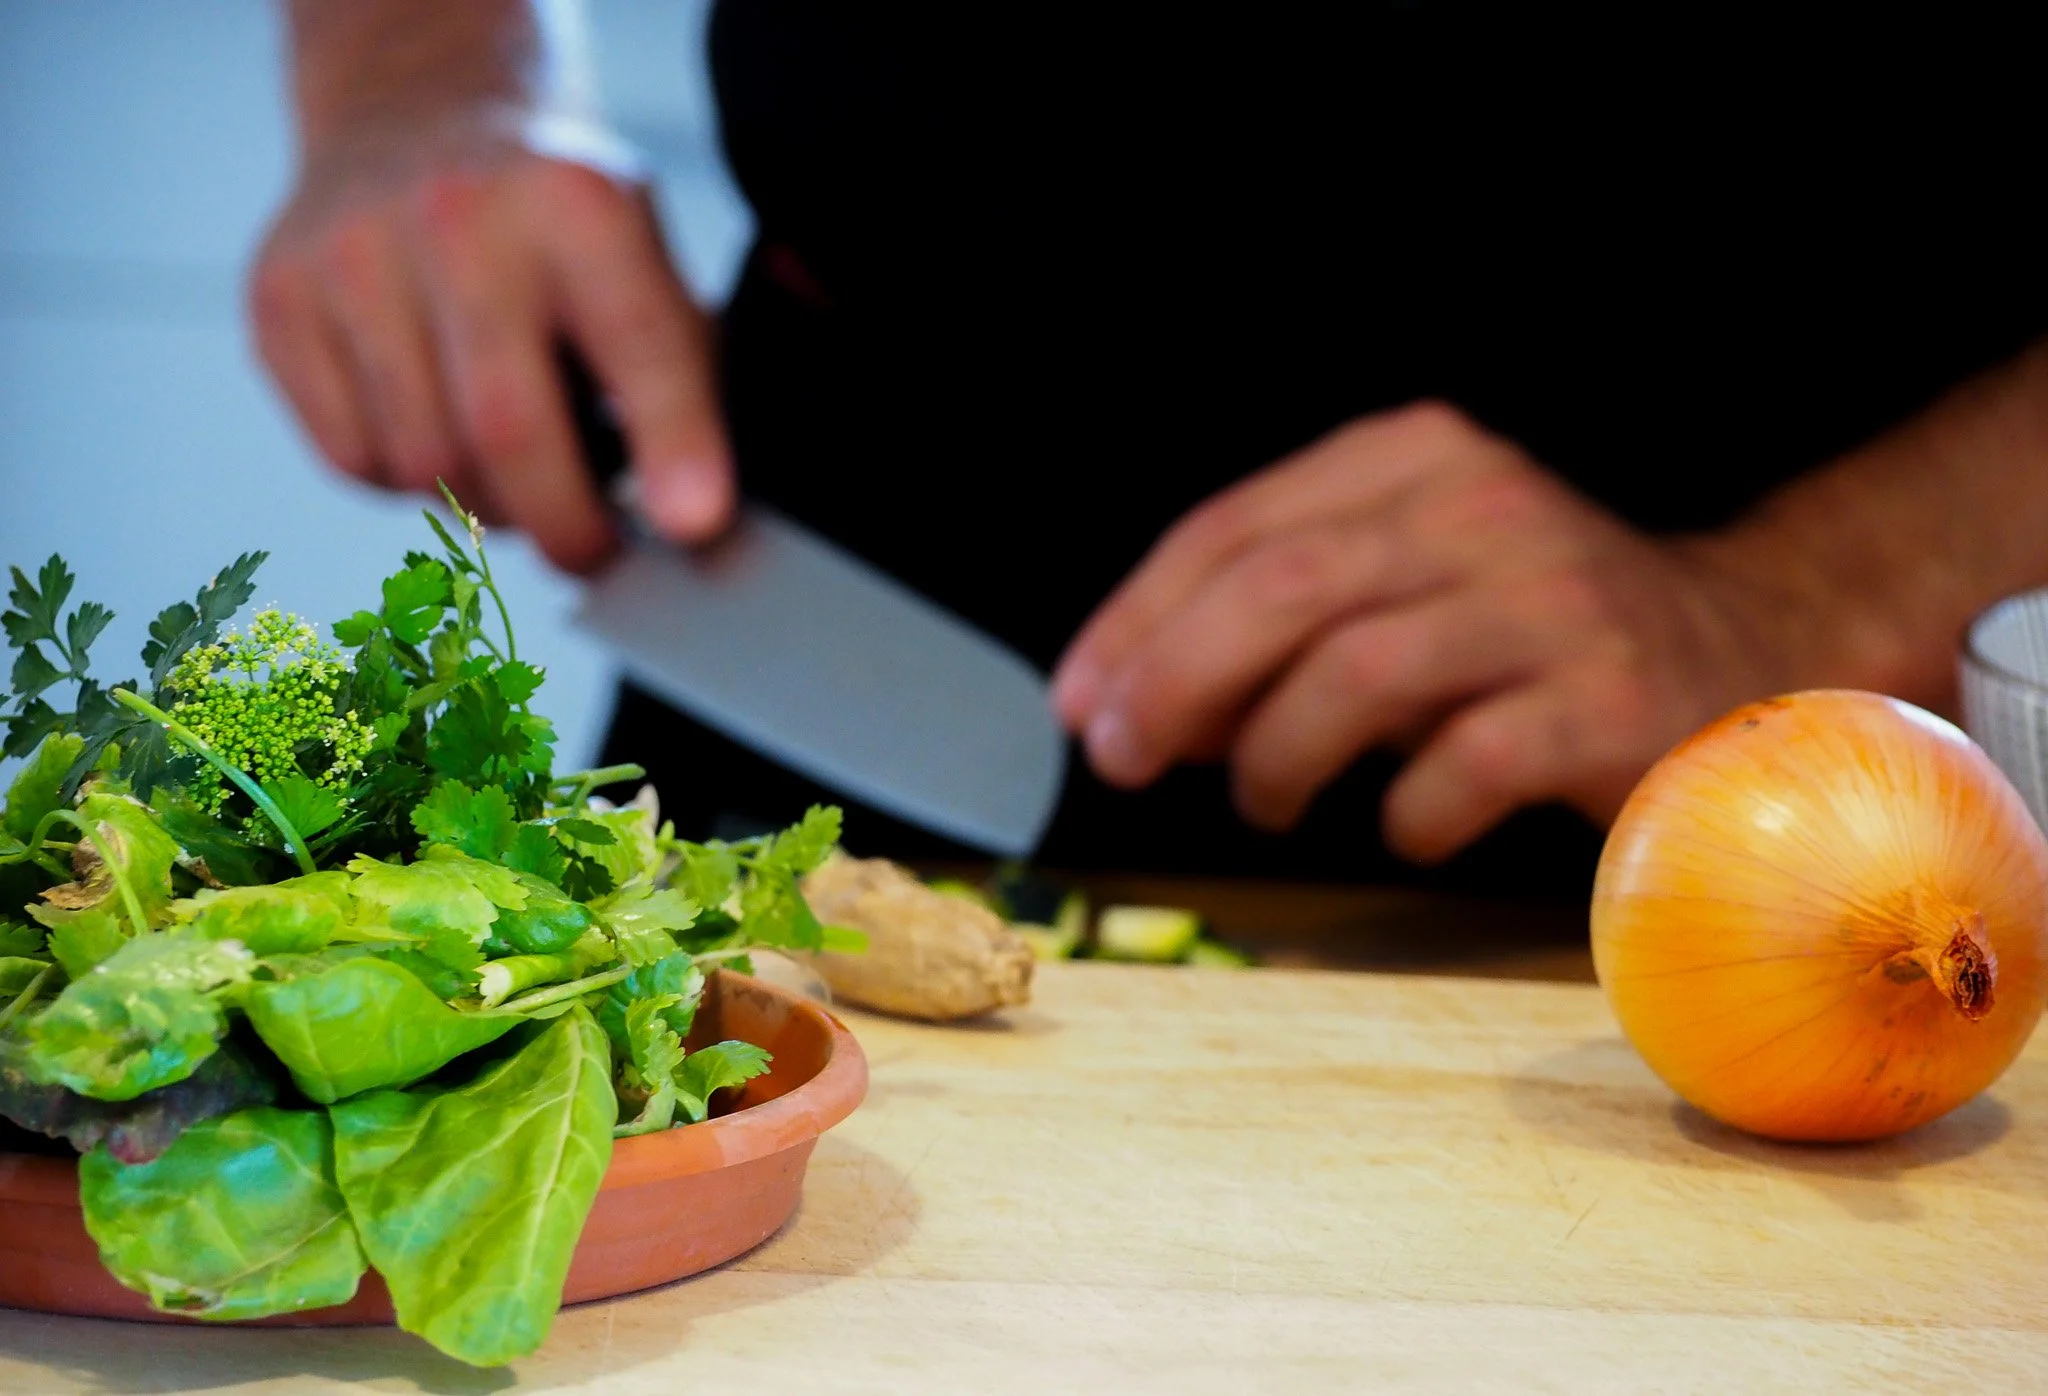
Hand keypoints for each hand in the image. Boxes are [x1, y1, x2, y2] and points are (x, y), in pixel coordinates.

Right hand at [250, 140, 730, 571]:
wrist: (416, 110)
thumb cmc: (555, 220)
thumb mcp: (643, 253)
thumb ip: (679, 372)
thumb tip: (690, 517)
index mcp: (576, 201)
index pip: (639, 342)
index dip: (675, 444)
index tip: (697, 526)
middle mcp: (456, 217)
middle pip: (505, 431)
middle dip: (565, 528)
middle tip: (595, 552)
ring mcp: (351, 256)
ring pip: (422, 466)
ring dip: (482, 504)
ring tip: (515, 465)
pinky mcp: (278, 300)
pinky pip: (354, 459)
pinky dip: (407, 481)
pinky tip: (435, 424)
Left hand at [1051, 402, 1804, 861]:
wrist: (1749, 652)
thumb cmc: (1531, 637)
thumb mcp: (1407, 586)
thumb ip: (1285, 620)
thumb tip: (1135, 702)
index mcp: (1417, 461)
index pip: (1237, 527)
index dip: (1137, 619)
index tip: (1080, 702)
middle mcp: (1484, 510)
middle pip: (1281, 587)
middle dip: (1175, 680)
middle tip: (1126, 758)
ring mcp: (1556, 602)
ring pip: (1356, 671)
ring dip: (1274, 753)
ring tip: (1265, 800)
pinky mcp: (1613, 700)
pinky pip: (1462, 764)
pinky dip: (1406, 812)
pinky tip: (1407, 829)